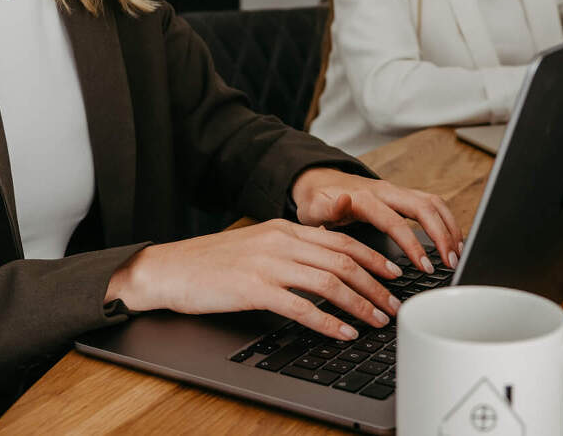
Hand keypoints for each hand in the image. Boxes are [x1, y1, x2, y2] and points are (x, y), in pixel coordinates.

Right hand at [104, 220, 402, 340]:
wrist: (169, 269)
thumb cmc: (210, 263)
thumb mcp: (256, 246)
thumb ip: (290, 250)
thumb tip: (323, 265)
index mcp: (284, 228)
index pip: (341, 240)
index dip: (372, 257)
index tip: (393, 275)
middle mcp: (280, 241)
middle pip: (343, 260)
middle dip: (375, 285)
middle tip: (393, 305)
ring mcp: (268, 264)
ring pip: (329, 282)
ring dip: (359, 304)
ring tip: (376, 321)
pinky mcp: (253, 288)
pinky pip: (301, 306)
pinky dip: (328, 321)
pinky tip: (343, 332)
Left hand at [290, 168, 463, 274]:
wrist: (318, 182)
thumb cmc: (316, 201)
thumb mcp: (313, 208)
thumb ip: (328, 208)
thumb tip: (343, 200)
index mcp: (365, 197)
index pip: (396, 221)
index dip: (413, 244)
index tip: (424, 266)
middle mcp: (385, 191)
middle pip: (424, 207)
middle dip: (442, 235)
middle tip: (451, 262)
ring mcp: (396, 191)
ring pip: (433, 203)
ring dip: (449, 227)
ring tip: (458, 254)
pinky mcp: (402, 196)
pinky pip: (431, 204)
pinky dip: (446, 221)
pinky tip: (452, 241)